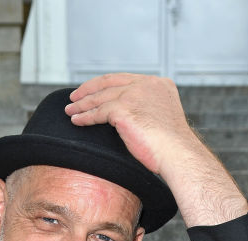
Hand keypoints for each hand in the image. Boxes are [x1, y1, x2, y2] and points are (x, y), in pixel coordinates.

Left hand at [66, 73, 190, 179]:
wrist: (177, 154)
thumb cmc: (172, 148)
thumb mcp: (162, 120)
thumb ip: (147, 111)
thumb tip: (129, 120)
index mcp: (158, 84)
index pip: (126, 79)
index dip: (106, 85)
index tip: (94, 91)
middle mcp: (147, 84)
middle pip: (109, 82)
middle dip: (89, 89)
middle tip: (74, 96)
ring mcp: (135, 94)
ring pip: (101, 96)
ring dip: (82, 104)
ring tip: (69, 110)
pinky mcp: (123, 108)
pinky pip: (98, 112)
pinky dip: (85, 117)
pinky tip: (76, 121)